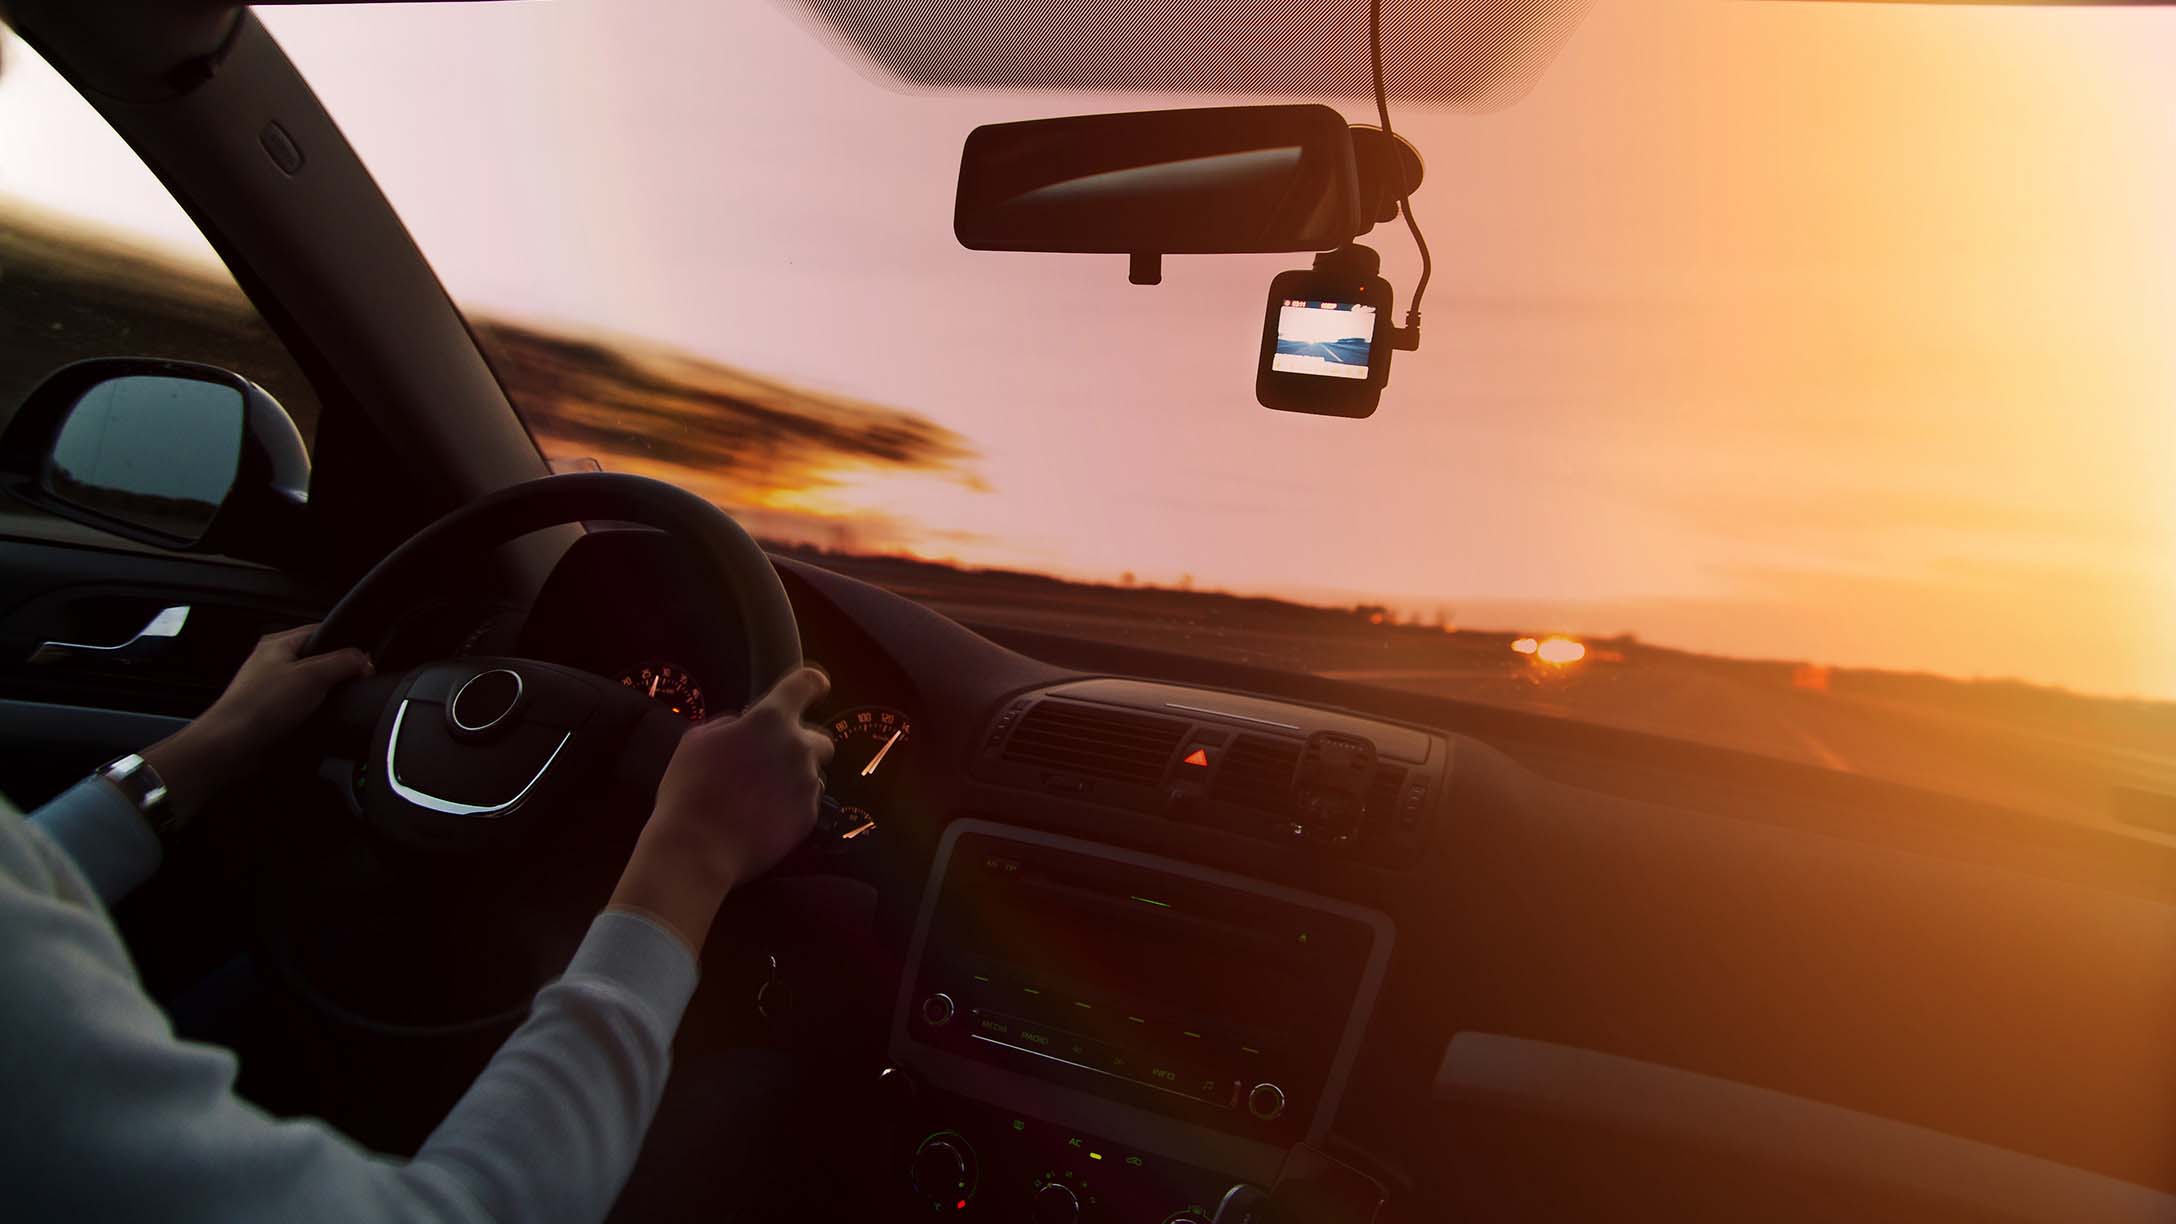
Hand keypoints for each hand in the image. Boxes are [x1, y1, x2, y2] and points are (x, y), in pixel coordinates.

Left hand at [140, 625, 372, 815]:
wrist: (231, 745)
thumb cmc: (259, 707)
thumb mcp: (312, 676)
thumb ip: (344, 662)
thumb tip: (365, 660)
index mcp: (278, 643)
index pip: (322, 631)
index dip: (346, 644)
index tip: (364, 661)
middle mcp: (273, 661)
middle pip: (319, 659)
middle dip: (337, 673)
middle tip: (351, 684)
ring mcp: (271, 687)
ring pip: (312, 684)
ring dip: (325, 695)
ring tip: (331, 705)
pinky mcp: (272, 711)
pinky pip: (303, 705)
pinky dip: (314, 712)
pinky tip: (318, 720)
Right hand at [609, 667, 834, 953]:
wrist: (697, 848)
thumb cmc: (689, 790)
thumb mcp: (697, 741)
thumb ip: (730, 725)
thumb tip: (743, 726)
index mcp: (770, 720)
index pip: (805, 684)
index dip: (812, 684)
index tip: (816, 686)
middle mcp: (798, 748)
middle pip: (820, 739)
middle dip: (801, 747)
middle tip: (771, 763)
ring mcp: (807, 784)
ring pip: (811, 774)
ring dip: (793, 779)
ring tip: (758, 797)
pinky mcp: (809, 817)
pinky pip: (806, 803)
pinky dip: (790, 806)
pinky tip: (761, 817)